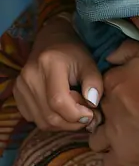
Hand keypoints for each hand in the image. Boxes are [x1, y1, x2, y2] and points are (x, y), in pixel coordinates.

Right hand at [13, 16, 102, 130]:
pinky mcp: (17, 95)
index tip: (92, 113)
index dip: (76, 114)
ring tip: (76, 113)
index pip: (58, 101)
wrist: (51, 41)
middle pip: (50, 116)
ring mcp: (20, 87)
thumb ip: (94, 82)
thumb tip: (93, 104)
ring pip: (42, 121)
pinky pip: (35, 119)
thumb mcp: (89, 62)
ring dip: (63, 124)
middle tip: (87, 116)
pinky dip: (51, 121)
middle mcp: (30, 77)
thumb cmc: (73, 52)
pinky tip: (62, 110)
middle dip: (72, 122)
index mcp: (49, 64)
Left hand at [88, 41, 138, 165]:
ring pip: (96, 140)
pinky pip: (111, 164)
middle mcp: (108, 108)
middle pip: (99, 111)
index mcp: (114, 81)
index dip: (116, 87)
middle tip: (128, 116)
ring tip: (122, 139)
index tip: (128, 91)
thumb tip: (111, 55)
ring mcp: (112, 134)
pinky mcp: (122, 157)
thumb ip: (130, 50)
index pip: (105, 83)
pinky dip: (120, 164)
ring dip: (106, 140)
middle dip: (110, 114)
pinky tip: (131, 162)